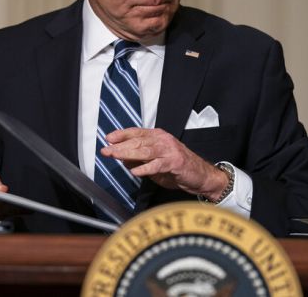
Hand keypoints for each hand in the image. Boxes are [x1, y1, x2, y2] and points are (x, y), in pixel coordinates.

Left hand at [100, 128, 227, 200]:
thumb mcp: (155, 163)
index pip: (136, 132)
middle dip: (120, 145)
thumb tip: (122, 159)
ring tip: (115, 156)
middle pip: (138, 141)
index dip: (121, 134)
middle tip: (106, 150)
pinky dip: (145, 168)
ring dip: (128, 153)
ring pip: (145, 150)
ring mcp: (169, 150)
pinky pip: (156, 165)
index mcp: (158, 136)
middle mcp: (163, 140)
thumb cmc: (177, 168)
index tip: (108, 138)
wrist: (201, 176)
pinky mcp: (175, 162)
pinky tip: (135, 171)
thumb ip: (140, 159)